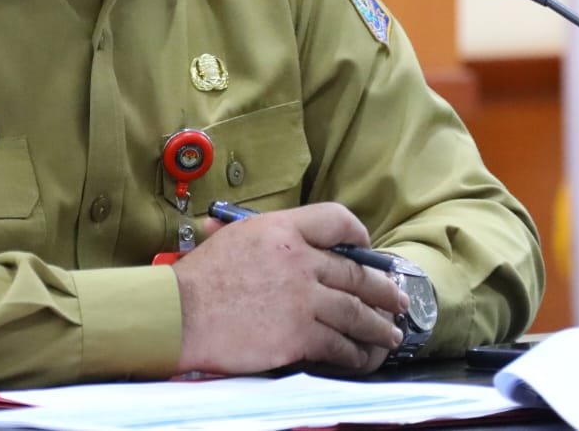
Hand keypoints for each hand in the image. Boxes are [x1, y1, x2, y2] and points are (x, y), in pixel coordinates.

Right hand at [170, 202, 407, 375]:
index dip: (359, 235)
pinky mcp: (297, 336)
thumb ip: (269, 236)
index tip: (368, 250)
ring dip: (380, 326)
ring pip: (357, 313)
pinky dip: (356, 354)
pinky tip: (362, 358)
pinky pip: (339, 345)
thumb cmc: (199, 278)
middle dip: (385, 290)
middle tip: (398, 300)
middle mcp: (300, 261)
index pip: (336, 219)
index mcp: (283, 229)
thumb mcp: (234, 236)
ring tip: (391, 334)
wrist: (179, 314)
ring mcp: (302, 300)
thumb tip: (291, 240)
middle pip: (358, 274)